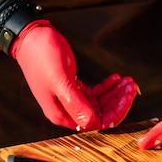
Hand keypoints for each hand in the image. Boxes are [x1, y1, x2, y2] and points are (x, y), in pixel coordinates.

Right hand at [12, 20, 137, 130]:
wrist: (30, 37)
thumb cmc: (42, 56)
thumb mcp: (60, 80)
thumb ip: (75, 103)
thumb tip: (92, 123)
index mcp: (61, 113)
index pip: (95, 123)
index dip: (115, 112)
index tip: (128, 96)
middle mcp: (66, 110)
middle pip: (100, 114)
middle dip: (118, 101)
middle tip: (131, 85)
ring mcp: (69, 98)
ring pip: (99, 103)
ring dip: (115, 93)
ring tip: (127, 80)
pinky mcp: (72, 87)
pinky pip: (94, 93)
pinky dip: (106, 86)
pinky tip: (115, 78)